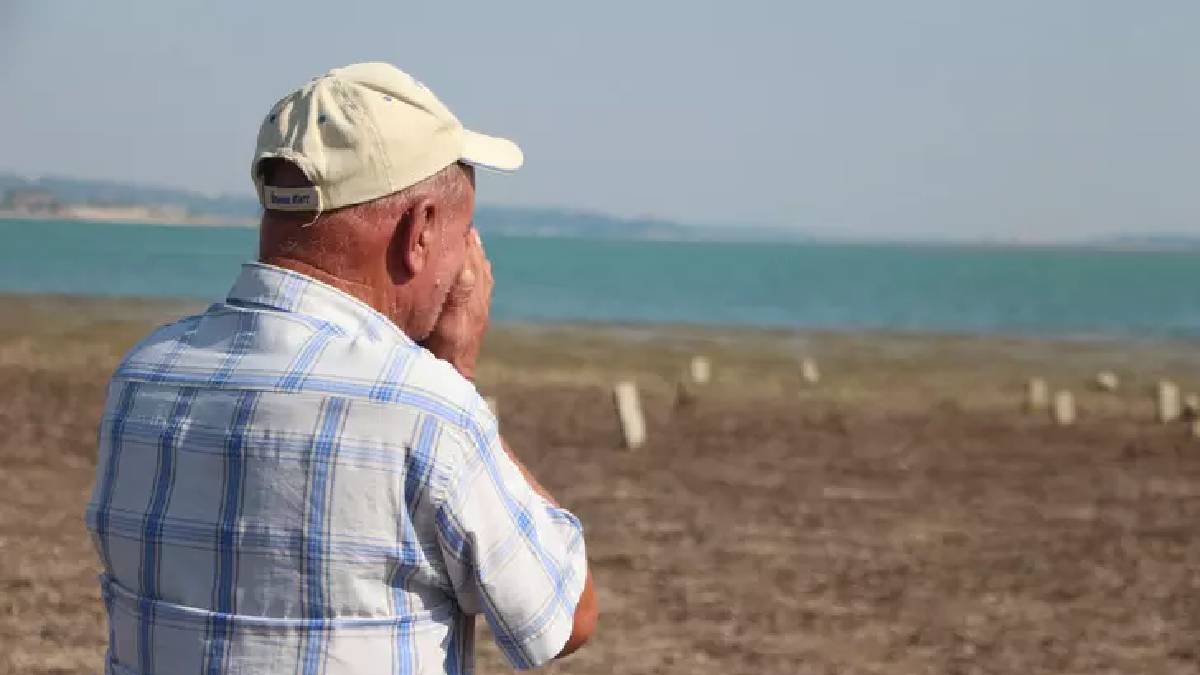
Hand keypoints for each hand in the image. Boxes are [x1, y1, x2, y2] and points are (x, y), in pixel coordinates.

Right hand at [421, 229, 492, 379]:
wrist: (455, 379)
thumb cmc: (447, 353)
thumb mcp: (449, 325)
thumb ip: (459, 297)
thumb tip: (468, 268)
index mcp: (472, 298)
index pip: (471, 261)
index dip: (465, 241)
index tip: (458, 220)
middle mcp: (479, 301)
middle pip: (478, 263)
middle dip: (471, 243)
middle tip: (464, 221)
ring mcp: (478, 309)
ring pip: (480, 273)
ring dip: (476, 254)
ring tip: (471, 237)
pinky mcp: (476, 318)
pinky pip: (481, 286)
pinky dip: (478, 270)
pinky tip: (475, 268)